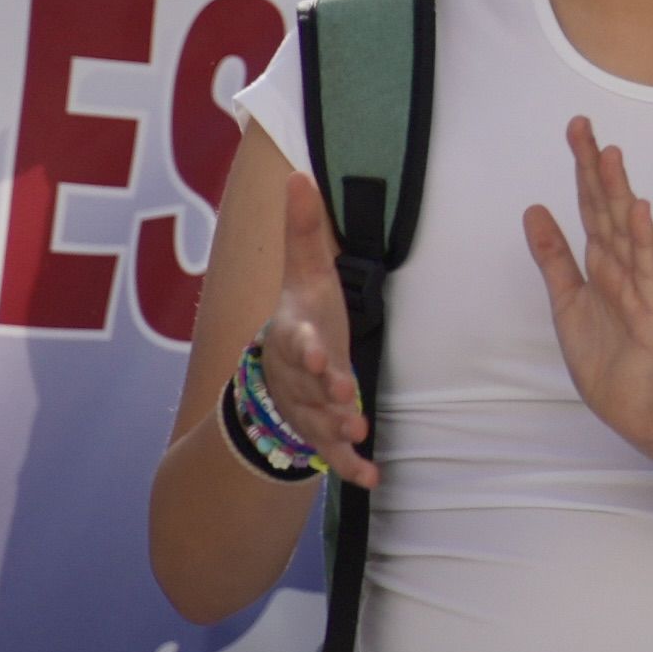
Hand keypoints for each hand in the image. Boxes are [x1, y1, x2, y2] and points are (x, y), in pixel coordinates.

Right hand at [259, 171, 378, 487]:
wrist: (279, 371)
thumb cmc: (303, 314)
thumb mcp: (306, 272)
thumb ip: (304, 229)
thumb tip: (297, 172)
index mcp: (291, 337)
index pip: (294, 343)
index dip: (305, 351)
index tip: (320, 356)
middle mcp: (293, 377)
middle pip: (306, 388)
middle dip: (324, 395)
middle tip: (348, 400)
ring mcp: (305, 408)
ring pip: (316, 423)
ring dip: (335, 432)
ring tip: (358, 435)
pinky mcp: (320, 434)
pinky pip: (332, 455)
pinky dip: (350, 468)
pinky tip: (373, 479)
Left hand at [523, 118, 652, 455]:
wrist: (636, 405)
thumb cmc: (607, 356)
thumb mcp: (566, 301)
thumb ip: (552, 257)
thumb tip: (533, 210)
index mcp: (600, 262)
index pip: (590, 206)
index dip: (581, 169)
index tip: (576, 130)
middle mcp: (622, 264)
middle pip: (606, 208)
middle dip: (594, 168)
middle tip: (583, 126)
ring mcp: (640, 283)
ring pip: (626, 230)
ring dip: (618, 192)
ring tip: (610, 156)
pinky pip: (647, 268)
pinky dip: (642, 238)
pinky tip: (638, 210)